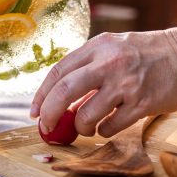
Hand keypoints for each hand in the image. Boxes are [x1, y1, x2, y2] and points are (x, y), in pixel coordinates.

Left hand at [31, 29, 176, 137]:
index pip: (58, 71)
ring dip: (80, 126)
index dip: (41, 94)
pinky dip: (103, 130)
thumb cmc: (142, 54)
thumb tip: (58, 99)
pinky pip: (110, 126)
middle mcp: (109, 62)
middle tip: (46, 126)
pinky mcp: (142, 103)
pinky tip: (106, 125)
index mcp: (97, 46)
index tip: (34, 111)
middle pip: (64, 90)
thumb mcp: (111, 49)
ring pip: (86, 114)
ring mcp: (126, 83)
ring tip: (86, 126)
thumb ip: (86, 68)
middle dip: (50, 113)